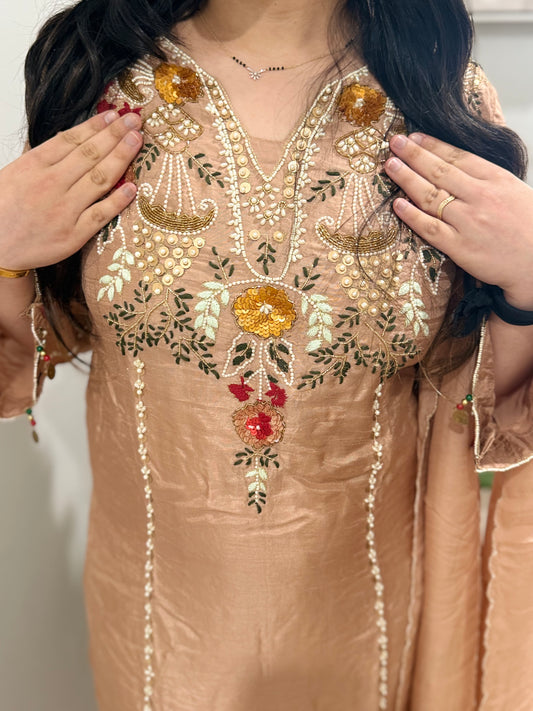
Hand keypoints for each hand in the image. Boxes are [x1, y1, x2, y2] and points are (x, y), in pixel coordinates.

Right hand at [0, 110, 142, 270]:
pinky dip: (117, 200)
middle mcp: (50, 185)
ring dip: (121, 158)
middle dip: (114, 135)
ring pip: (99, 179)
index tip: (114, 115)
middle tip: (134, 121)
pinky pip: (100, 214)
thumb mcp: (15, 174)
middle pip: (89, 155)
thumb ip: (43, 159)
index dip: (95, 126)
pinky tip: (132, 187)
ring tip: (136, 141)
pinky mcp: (73, 235)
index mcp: (33, 166)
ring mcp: (64, 210)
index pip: (71, 140)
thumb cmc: (5, 209)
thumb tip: (74, 140)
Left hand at [384, 133, 532, 308]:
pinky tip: (397, 204)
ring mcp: (468, 222)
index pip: (458, 157)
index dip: (432, 145)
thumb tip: (458, 166)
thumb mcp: (514, 190)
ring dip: (407, 178)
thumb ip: (487, 178)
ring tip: (390, 165)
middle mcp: (480, 197)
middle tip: (394, 142)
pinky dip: (412, 215)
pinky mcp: (460, 247)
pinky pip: (430, 228)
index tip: (414, 136)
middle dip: (414, 154)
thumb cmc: (529, 227)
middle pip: (440, 171)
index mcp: (496, 179)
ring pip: (431, 196)